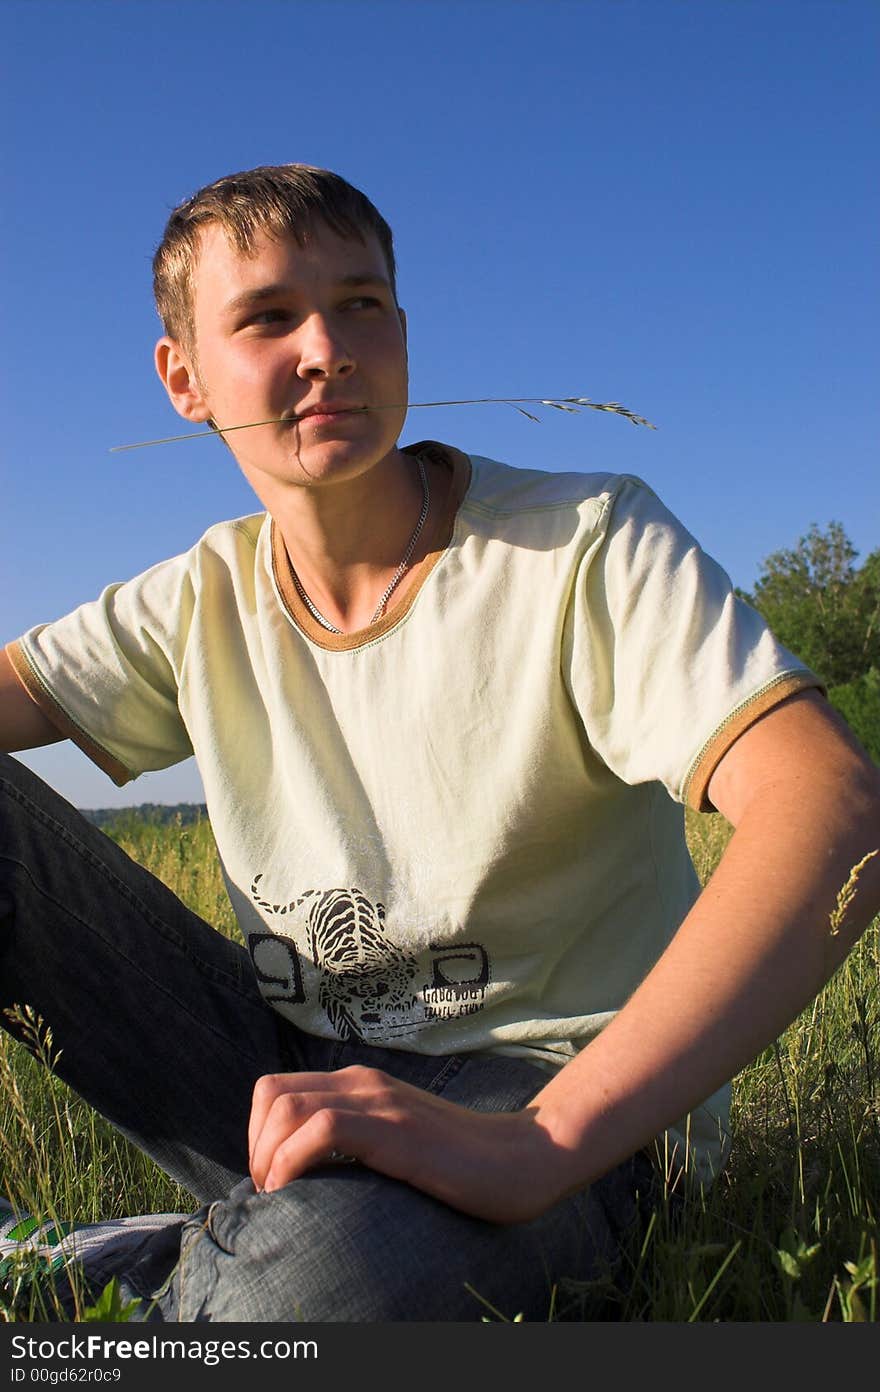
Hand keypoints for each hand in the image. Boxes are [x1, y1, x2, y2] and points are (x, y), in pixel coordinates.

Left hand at [247, 1065, 580, 1223]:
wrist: (521, 1159)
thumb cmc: (461, 1164)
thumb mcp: (397, 1143)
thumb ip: (358, 1141)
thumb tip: (307, 1175)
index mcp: (360, 1084)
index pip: (276, 1089)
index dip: (257, 1135)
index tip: (271, 1181)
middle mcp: (363, 1083)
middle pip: (271, 1093)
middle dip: (255, 1146)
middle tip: (272, 1193)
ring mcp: (380, 1102)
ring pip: (287, 1107)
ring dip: (268, 1156)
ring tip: (282, 1197)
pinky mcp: (395, 1128)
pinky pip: (322, 1129)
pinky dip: (293, 1160)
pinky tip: (299, 1191)